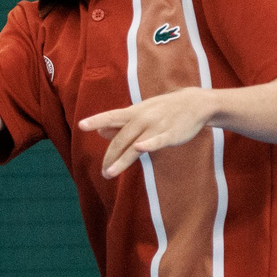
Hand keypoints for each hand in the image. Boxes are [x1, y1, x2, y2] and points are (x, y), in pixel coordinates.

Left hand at [80, 90, 215, 178]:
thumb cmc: (164, 109)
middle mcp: (142, 118)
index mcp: (134, 112)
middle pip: (121, 139)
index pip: (112, 116)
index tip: (81, 125)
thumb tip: (100, 132)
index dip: (96, 120)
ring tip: (109, 173)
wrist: (195, 103)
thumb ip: (120, 124)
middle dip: (110, 156)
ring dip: (121, 159)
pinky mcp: (170, 134)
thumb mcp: (141, 112)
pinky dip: (149, 144)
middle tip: (103, 172)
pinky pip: (158, 141)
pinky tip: (139, 148)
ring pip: (135, 144)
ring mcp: (156, 126)